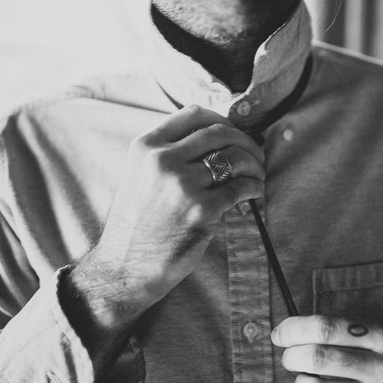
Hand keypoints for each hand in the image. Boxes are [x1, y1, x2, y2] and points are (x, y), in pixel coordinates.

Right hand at [70, 105, 264, 325]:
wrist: (124, 267)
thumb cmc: (136, 225)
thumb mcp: (139, 176)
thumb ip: (168, 154)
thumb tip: (215, 140)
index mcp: (146, 147)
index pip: (193, 115)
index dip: (222, 119)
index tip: (233, 132)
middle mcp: (162, 159)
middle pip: (219, 132)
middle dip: (245, 140)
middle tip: (255, 153)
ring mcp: (182, 184)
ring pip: (234, 158)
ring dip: (254, 164)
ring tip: (258, 174)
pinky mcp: (202, 210)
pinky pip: (240, 188)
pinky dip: (254, 187)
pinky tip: (255, 192)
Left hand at [271, 315, 382, 382]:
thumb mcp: (381, 336)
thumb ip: (345, 331)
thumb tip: (291, 332)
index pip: (326, 327)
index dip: (294, 328)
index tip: (280, 333)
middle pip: (318, 357)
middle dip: (292, 356)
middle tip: (290, 357)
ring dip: (301, 381)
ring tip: (306, 377)